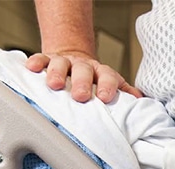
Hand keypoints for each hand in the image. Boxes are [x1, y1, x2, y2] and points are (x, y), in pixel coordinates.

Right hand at [25, 50, 142, 102]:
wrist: (76, 60)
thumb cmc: (95, 81)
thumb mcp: (111, 86)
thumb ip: (125, 93)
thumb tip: (142, 104)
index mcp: (102, 73)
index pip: (107, 76)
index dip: (107, 86)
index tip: (105, 97)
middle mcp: (84, 66)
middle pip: (83, 70)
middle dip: (82, 83)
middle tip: (81, 96)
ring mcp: (65, 62)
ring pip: (61, 63)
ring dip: (57, 73)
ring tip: (54, 85)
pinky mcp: (48, 60)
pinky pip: (41, 58)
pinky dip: (37, 62)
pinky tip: (32, 68)